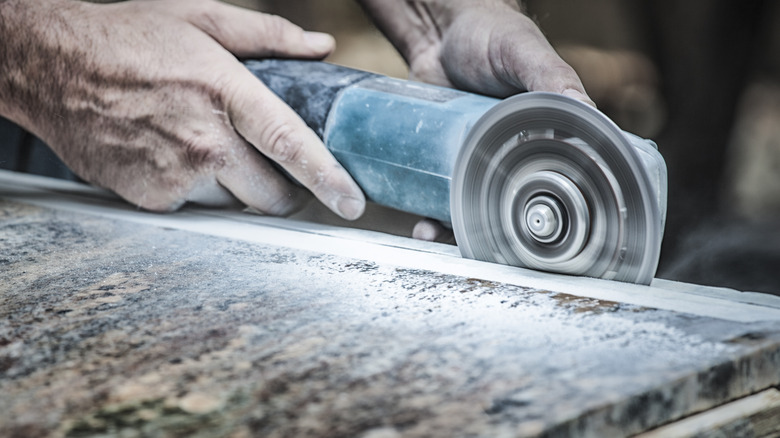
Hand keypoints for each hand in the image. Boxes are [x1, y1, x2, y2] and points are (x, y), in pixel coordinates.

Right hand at [0, 0, 364, 218]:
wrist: (50, 67)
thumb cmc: (128, 39)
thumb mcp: (200, 18)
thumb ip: (267, 35)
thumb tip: (320, 46)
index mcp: (222, 91)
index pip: (289, 144)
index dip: (327, 178)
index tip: (353, 203)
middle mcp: (202, 140)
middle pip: (271, 195)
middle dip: (285, 193)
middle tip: (278, 173)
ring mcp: (173, 175)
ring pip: (234, 205)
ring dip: (236, 189)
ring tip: (210, 149)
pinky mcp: (149, 198)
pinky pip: (196, 209)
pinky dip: (199, 192)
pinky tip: (177, 157)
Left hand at [358, 0, 592, 240]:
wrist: (437, 31)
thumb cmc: (490, 33)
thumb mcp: (523, 52)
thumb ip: (550, 77)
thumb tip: (585, 111)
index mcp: (549, 131)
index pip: (564, 176)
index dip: (562, 208)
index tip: (555, 237)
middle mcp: (518, 152)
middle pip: (518, 203)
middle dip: (510, 233)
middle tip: (496, 252)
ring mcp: (480, 160)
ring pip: (479, 207)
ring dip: (464, 231)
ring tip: (445, 240)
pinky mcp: (449, 160)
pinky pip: (444, 196)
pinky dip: (434, 218)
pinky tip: (423, 228)